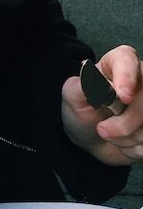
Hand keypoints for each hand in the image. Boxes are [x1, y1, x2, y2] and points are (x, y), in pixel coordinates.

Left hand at [61, 45, 142, 163]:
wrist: (92, 138)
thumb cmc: (83, 110)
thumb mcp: (73, 97)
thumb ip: (79, 86)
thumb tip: (90, 80)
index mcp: (118, 63)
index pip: (127, 60)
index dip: (127, 77)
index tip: (123, 96)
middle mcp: (141, 80)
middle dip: (125, 122)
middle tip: (102, 130)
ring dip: (127, 138)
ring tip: (110, 134)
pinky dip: (135, 149)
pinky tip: (125, 143)